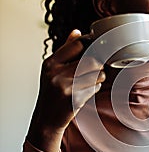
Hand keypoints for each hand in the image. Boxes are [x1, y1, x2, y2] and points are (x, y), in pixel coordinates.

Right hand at [27, 29, 104, 151]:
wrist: (46, 119)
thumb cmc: (51, 92)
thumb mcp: (52, 69)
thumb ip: (65, 50)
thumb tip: (77, 31)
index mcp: (50, 63)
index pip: (77, 45)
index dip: (90, 46)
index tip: (94, 49)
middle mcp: (56, 74)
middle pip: (91, 60)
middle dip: (98, 64)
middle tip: (97, 68)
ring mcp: (65, 87)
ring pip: (97, 74)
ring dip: (99, 77)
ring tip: (91, 80)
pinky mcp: (75, 99)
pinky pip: (95, 88)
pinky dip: (95, 88)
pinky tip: (87, 91)